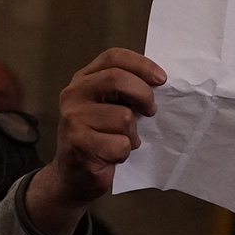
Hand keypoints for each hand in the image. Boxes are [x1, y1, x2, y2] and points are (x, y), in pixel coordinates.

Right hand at [23, 48, 164, 234]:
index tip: (162, 79)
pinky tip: (112, 156)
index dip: (141, 64)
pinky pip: (120, 144)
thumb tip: (158, 82)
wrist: (73, 176)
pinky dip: (124, 153)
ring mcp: (73, 118)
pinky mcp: (78, 143)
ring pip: (123, 117)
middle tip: (150, 111)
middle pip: (117, 79)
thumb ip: (124, 91)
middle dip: (143, 95)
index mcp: (84, 79)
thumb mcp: (109, 107)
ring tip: (120, 141)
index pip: (113, 57)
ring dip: (132, 134)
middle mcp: (73, 94)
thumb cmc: (99, 138)